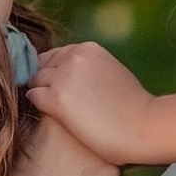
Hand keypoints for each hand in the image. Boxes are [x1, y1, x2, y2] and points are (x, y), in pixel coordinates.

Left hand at [27, 38, 167, 166]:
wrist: (143, 127)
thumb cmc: (135, 107)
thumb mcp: (113, 73)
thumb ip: (92, 70)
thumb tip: (77, 80)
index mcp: (88, 49)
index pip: (56, 55)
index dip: (55, 72)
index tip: (60, 87)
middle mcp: (73, 57)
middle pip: (42, 65)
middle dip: (45, 81)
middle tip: (53, 100)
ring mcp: (63, 77)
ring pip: (34, 80)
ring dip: (39, 93)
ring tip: (50, 110)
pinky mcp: (56, 99)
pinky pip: (33, 96)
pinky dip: (37, 105)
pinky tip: (48, 116)